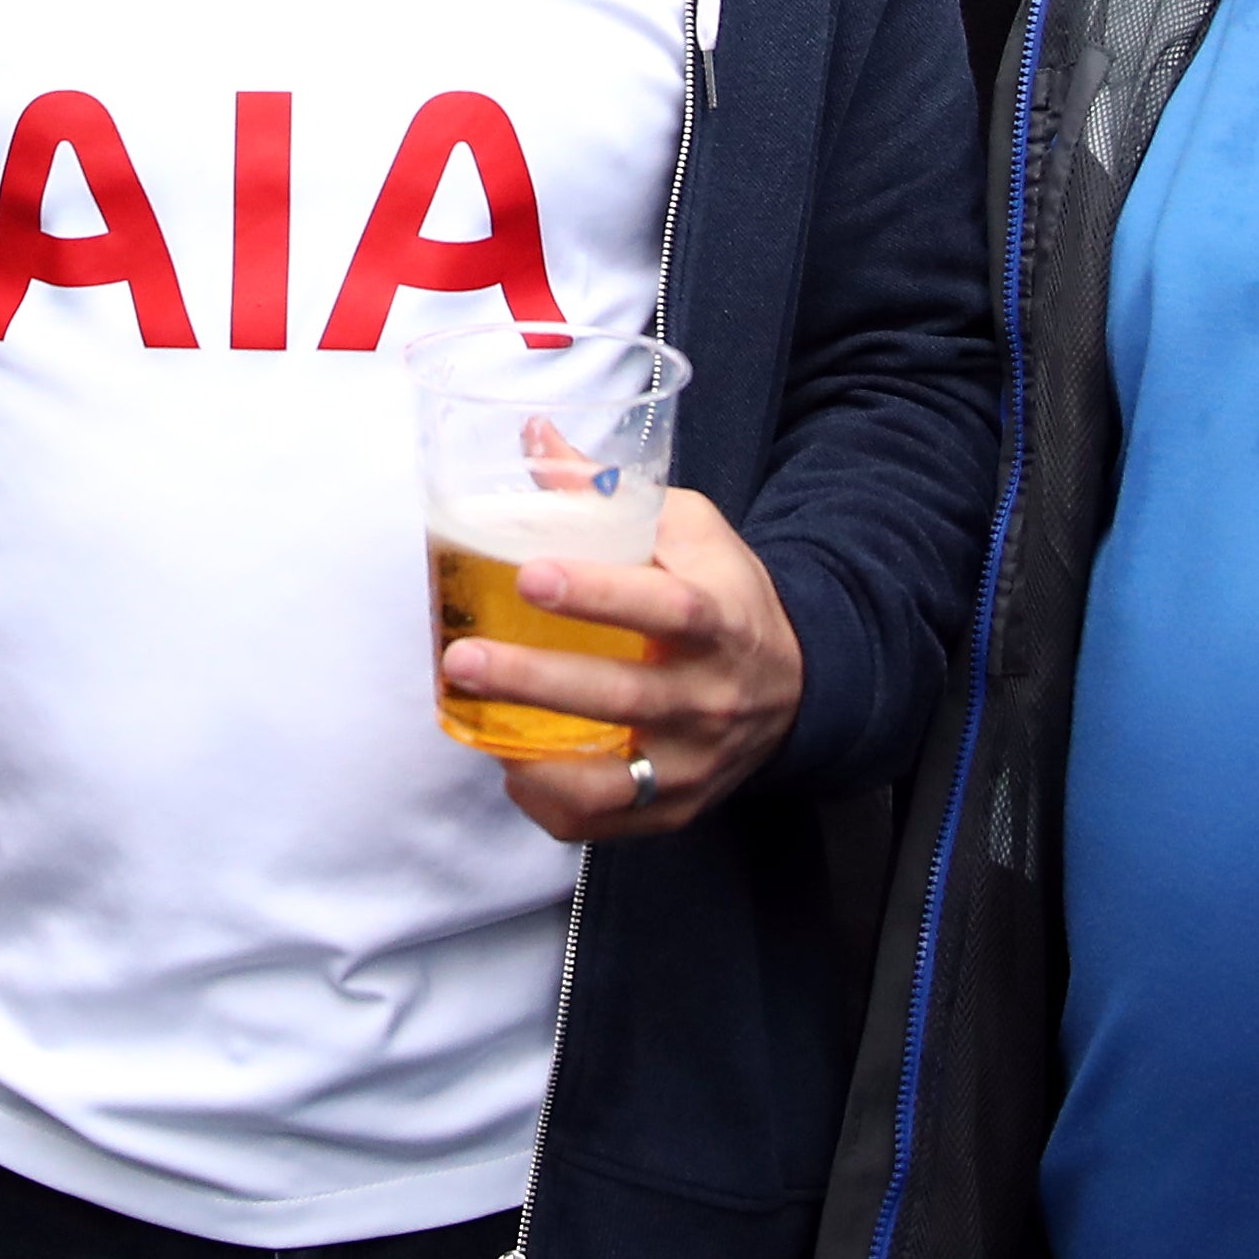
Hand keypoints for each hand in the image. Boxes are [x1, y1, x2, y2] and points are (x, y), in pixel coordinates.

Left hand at [441, 488, 805, 841]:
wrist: (795, 685)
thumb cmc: (723, 594)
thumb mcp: (686, 530)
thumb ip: (606, 490)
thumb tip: (533, 436)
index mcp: (719, 618)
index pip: (666, 608)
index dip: (598, 594)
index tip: (531, 575)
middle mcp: (710, 696)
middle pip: (624, 696)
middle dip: (535, 681)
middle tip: (462, 659)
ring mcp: (693, 762)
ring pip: (609, 780)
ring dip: (532, 758)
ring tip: (469, 720)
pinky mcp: (675, 807)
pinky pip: (602, 823)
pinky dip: (548, 802)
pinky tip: (510, 762)